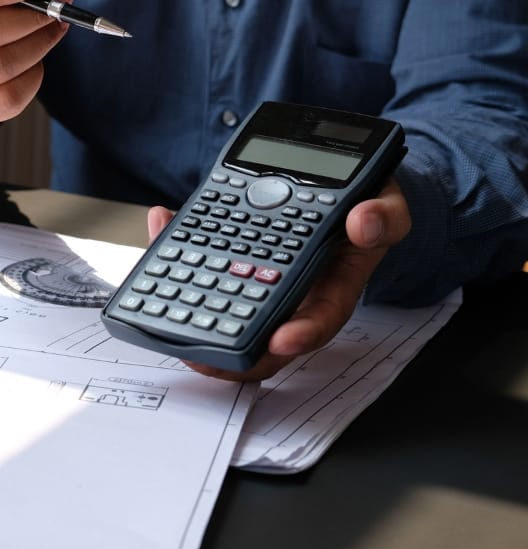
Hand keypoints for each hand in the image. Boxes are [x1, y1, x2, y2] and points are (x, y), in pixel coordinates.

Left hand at [147, 179, 411, 381]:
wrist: (349, 193)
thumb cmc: (367, 209)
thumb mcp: (387, 207)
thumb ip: (383, 217)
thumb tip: (364, 223)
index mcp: (333, 286)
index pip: (318, 320)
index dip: (300, 335)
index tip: (279, 342)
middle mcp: (295, 292)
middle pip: (264, 336)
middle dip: (231, 351)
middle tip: (201, 356)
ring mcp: (262, 279)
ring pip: (227, 308)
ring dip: (195, 314)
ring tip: (165, 311)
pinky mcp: (236, 259)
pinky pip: (207, 266)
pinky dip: (182, 252)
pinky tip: (162, 231)